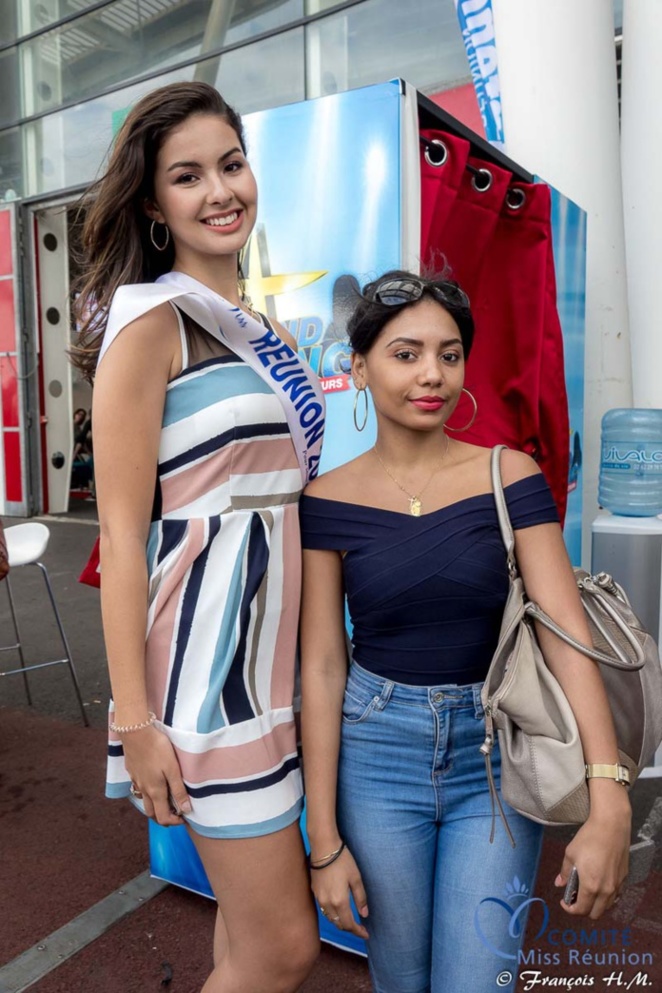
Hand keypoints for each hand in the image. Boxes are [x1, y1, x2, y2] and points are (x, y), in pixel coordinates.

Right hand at [121, 725, 191, 826]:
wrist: (136, 732)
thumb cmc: (157, 748)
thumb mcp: (173, 768)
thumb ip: (178, 789)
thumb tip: (185, 810)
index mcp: (155, 791)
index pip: (162, 817)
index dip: (173, 822)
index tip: (184, 818)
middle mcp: (144, 789)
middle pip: (151, 813)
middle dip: (164, 817)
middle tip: (176, 812)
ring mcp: (136, 781)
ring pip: (144, 801)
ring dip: (155, 806)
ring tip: (167, 799)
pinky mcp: (132, 772)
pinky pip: (139, 788)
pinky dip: (148, 793)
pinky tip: (154, 783)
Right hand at [312, 847, 368, 939]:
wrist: (323, 847)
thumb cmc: (342, 860)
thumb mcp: (356, 878)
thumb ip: (360, 898)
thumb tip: (364, 914)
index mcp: (339, 901)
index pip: (349, 924)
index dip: (358, 932)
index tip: (366, 934)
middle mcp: (327, 903)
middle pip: (339, 924)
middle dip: (350, 928)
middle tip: (360, 928)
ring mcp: (319, 898)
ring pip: (330, 918)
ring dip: (340, 922)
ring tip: (350, 920)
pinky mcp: (314, 891)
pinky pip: (324, 909)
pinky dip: (333, 914)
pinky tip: (338, 909)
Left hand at [556, 790, 630, 918]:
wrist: (611, 826)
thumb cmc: (588, 838)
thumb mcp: (570, 854)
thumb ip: (564, 872)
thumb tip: (559, 883)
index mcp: (591, 886)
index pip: (581, 910)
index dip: (570, 909)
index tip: (564, 901)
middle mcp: (606, 890)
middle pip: (596, 913)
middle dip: (583, 910)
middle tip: (575, 897)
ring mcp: (617, 885)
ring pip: (607, 906)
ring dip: (596, 904)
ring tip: (587, 891)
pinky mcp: (624, 878)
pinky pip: (616, 895)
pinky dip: (607, 897)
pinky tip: (600, 885)